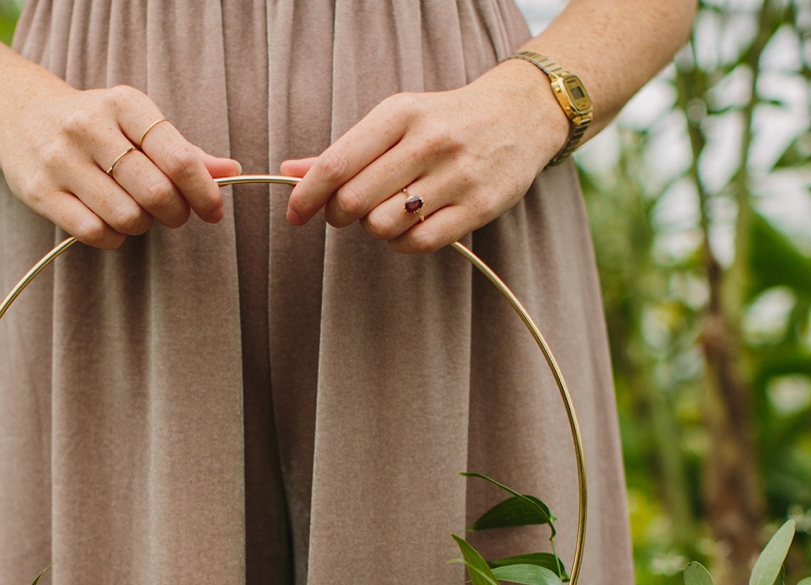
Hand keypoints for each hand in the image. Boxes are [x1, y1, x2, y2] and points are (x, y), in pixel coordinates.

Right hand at [0, 79, 241, 249]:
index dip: (204, 191)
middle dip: (175, 213)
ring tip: (136, 212)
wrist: (16, 114)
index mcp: (123, 104)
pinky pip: (94, 233)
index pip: (177, 157)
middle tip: (173, 213)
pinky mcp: (40, 192)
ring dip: (142, 225)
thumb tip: (231, 171)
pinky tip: (111, 224)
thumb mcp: (136, 122)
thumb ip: (183, 149)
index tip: (213, 209)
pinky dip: (113, 238)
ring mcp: (61, 160)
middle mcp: (90, 127)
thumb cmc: (93, 124)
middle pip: (155, 192)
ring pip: (126, 217)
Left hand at [280, 60, 568, 253]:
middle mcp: (428, 141)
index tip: (295, 215)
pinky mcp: (479, 206)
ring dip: (375, 229)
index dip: (307, 196)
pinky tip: (407, 229)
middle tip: (347, 212)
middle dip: (339, 215)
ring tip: (387, 214)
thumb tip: (290, 173)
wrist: (520, 115)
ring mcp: (457, 175)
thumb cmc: (444, 121)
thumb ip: (343, 150)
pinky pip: (420, 243)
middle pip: (354, 201)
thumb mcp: (395, 121)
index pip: (336, 164)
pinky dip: (403, 244)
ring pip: (384, 225)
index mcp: (399, 114)